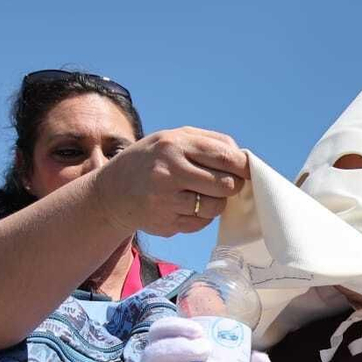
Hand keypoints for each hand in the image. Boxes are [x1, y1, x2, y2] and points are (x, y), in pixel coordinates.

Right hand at [93, 127, 250, 238]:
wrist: (113, 190)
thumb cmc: (153, 159)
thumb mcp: (174, 139)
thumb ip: (210, 143)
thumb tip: (244, 160)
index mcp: (175, 144)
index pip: (225, 157)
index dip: (243, 167)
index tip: (248, 171)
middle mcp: (169, 171)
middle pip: (225, 184)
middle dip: (232, 186)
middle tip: (226, 184)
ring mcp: (166, 199)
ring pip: (215, 206)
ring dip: (217, 202)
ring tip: (204, 194)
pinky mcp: (165, 222)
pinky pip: (201, 223)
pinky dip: (202, 216)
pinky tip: (187, 206)